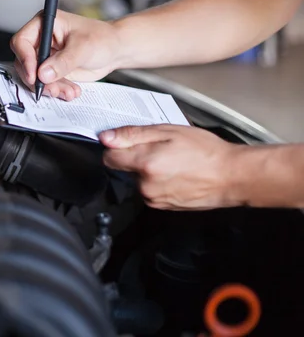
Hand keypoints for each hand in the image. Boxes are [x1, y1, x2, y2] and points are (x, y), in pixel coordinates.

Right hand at [10, 10, 125, 100]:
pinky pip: (46, 84)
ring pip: (35, 77)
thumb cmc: (102, 38)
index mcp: (45, 24)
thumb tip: (43, 73)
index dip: (25, 59)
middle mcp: (42, 40)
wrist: (115, 51)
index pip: (22, 41)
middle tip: (51, 88)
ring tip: (67, 91)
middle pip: (25, 63)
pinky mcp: (52, 71)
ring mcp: (46, 57)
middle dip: (38, 79)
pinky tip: (71, 91)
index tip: (34, 75)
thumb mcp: (83, 48)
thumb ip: (63, 61)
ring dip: (49, 88)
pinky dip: (57, 91)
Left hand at [99, 125, 245, 210]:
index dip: (117, 147)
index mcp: (145, 164)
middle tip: (162, 148)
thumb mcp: (168, 131)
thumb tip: (106, 137)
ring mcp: (154, 198)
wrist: (232, 176)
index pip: (109, 158)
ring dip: (149, 171)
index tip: (128, 141)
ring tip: (174, 162)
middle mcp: (145, 185)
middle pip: (125, 169)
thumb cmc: (205, 151)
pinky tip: (177, 174)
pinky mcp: (162, 207)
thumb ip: (133, 134)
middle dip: (137, 158)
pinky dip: (159, 182)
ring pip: (138, 180)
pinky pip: (151, 190)